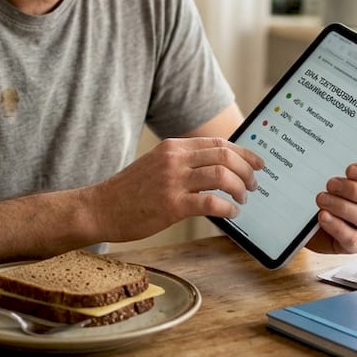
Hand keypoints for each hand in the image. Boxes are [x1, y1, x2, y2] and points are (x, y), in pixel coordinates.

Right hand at [92, 137, 261, 242]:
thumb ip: (183, 163)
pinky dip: (228, 208)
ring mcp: (173, 181)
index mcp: (172, 147)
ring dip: (239, 187)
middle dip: (246, 170)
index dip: (243, 152)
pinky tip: (230, 213)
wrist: (99, 208)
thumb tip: (218, 169)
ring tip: (242, 199)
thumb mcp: (156, 166)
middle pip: (224, 155)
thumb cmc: (129, 192)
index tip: (257, 163)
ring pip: (222, 175)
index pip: (218, 143)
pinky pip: (211, 202)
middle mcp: (174, 159)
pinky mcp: (171, 205)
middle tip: (253, 184)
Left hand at [305, 162, 356, 254]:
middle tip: (330, 184)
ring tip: (321, 199)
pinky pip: (352, 238)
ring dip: (342, 207)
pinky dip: (336, 226)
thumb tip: (332, 152)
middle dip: (354, 190)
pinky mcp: (355, 245)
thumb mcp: (332, 177)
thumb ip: (338, 165)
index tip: (349, 169)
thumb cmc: (325, 193)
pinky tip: (323, 216)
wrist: (307, 221)